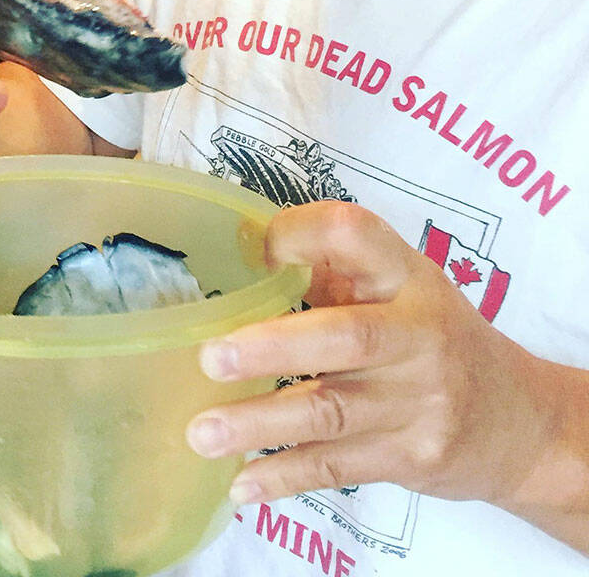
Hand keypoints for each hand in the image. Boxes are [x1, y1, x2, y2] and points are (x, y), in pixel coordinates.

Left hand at [184, 200, 548, 509]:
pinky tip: (239, 483)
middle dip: (273, 348)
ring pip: (332, 412)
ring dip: (260, 423)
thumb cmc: (428, 335)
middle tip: (210, 358)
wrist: (518, 421)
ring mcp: (421, 402)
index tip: (251, 249)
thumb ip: (331, 270)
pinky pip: (338, 466)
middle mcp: (419, 334)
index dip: (301, 236)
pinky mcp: (413, 458)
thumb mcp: (397, 286)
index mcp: (407, 275)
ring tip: (201, 432)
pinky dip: (284, 475)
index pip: (355, 236)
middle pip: (346, 338)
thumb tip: (234, 253)